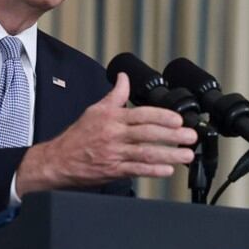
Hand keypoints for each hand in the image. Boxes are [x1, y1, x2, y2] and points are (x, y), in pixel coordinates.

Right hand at [15, 72, 196, 195]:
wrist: (58, 160)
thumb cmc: (77, 137)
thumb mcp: (95, 110)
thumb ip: (114, 95)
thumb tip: (123, 77)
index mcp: (112, 118)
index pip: (141, 114)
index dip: (162, 116)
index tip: (178, 119)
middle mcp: (114, 135)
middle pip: (148, 133)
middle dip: (172, 135)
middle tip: (190, 136)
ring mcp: (114, 153)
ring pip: (146, 153)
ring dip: (169, 154)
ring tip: (186, 155)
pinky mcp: (113, 170)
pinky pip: (137, 170)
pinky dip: (153, 170)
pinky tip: (167, 170)